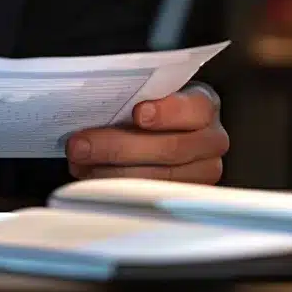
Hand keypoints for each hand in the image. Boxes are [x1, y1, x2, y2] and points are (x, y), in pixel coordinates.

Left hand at [65, 85, 228, 183]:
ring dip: (111, 172)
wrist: (164, 131)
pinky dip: (116, 187)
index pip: (194, 109)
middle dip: (119, 147)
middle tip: (80, 145)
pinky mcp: (184, 195)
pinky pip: (151, 197)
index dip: (166, 112)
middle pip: (170, 149)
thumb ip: (134, 96)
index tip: (138, 113)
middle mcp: (211, 141)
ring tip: (80, 164)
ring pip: (158, 178)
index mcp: (204, 107)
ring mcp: (202, 173)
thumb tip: (92, 102)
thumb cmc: (152, 108)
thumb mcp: (150, 94)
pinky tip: (92, 178)